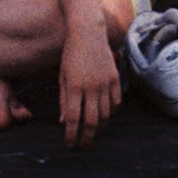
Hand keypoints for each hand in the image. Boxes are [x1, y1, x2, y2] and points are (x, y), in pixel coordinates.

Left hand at [58, 23, 119, 148]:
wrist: (88, 31)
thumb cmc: (70, 54)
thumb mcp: (62, 76)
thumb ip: (64, 100)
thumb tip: (64, 122)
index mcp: (75, 86)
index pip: (74, 119)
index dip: (72, 135)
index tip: (70, 145)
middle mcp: (92, 86)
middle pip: (92, 121)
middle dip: (87, 138)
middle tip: (83, 146)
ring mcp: (105, 82)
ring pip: (106, 114)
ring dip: (100, 128)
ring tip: (94, 133)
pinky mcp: (115, 77)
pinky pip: (116, 102)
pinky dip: (111, 112)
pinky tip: (105, 116)